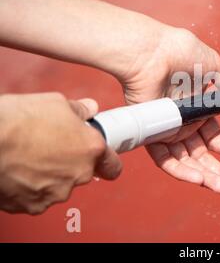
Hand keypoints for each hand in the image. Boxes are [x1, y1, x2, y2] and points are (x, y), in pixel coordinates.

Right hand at [0, 92, 120, 214]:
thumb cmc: (20, 120)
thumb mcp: (57, 103)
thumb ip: (80, 110)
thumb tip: (90, 109)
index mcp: (91, 149)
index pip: (113, 165)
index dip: (107, 160)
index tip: (101, 157)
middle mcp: (79, 174)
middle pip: (83, 173)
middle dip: (71, 162)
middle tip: (52, 146)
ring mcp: (57, 192)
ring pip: (60, 185)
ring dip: (51, 175)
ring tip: (30, 156)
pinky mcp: (34, 205)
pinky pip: (38, 197)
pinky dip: (31, 187)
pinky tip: (19, 170)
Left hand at [112, 25, 219, 199]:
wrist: (153, 52)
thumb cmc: (182, 54)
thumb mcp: (216, 66)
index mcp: (201, 111)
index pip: (217, 139)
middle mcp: (186, 125)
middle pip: (206, 157)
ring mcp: (170, 131)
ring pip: (189, 162)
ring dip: (207, 177)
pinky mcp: (153, 135)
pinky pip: (167, 160)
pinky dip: (182, 171)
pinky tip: (200, 179)